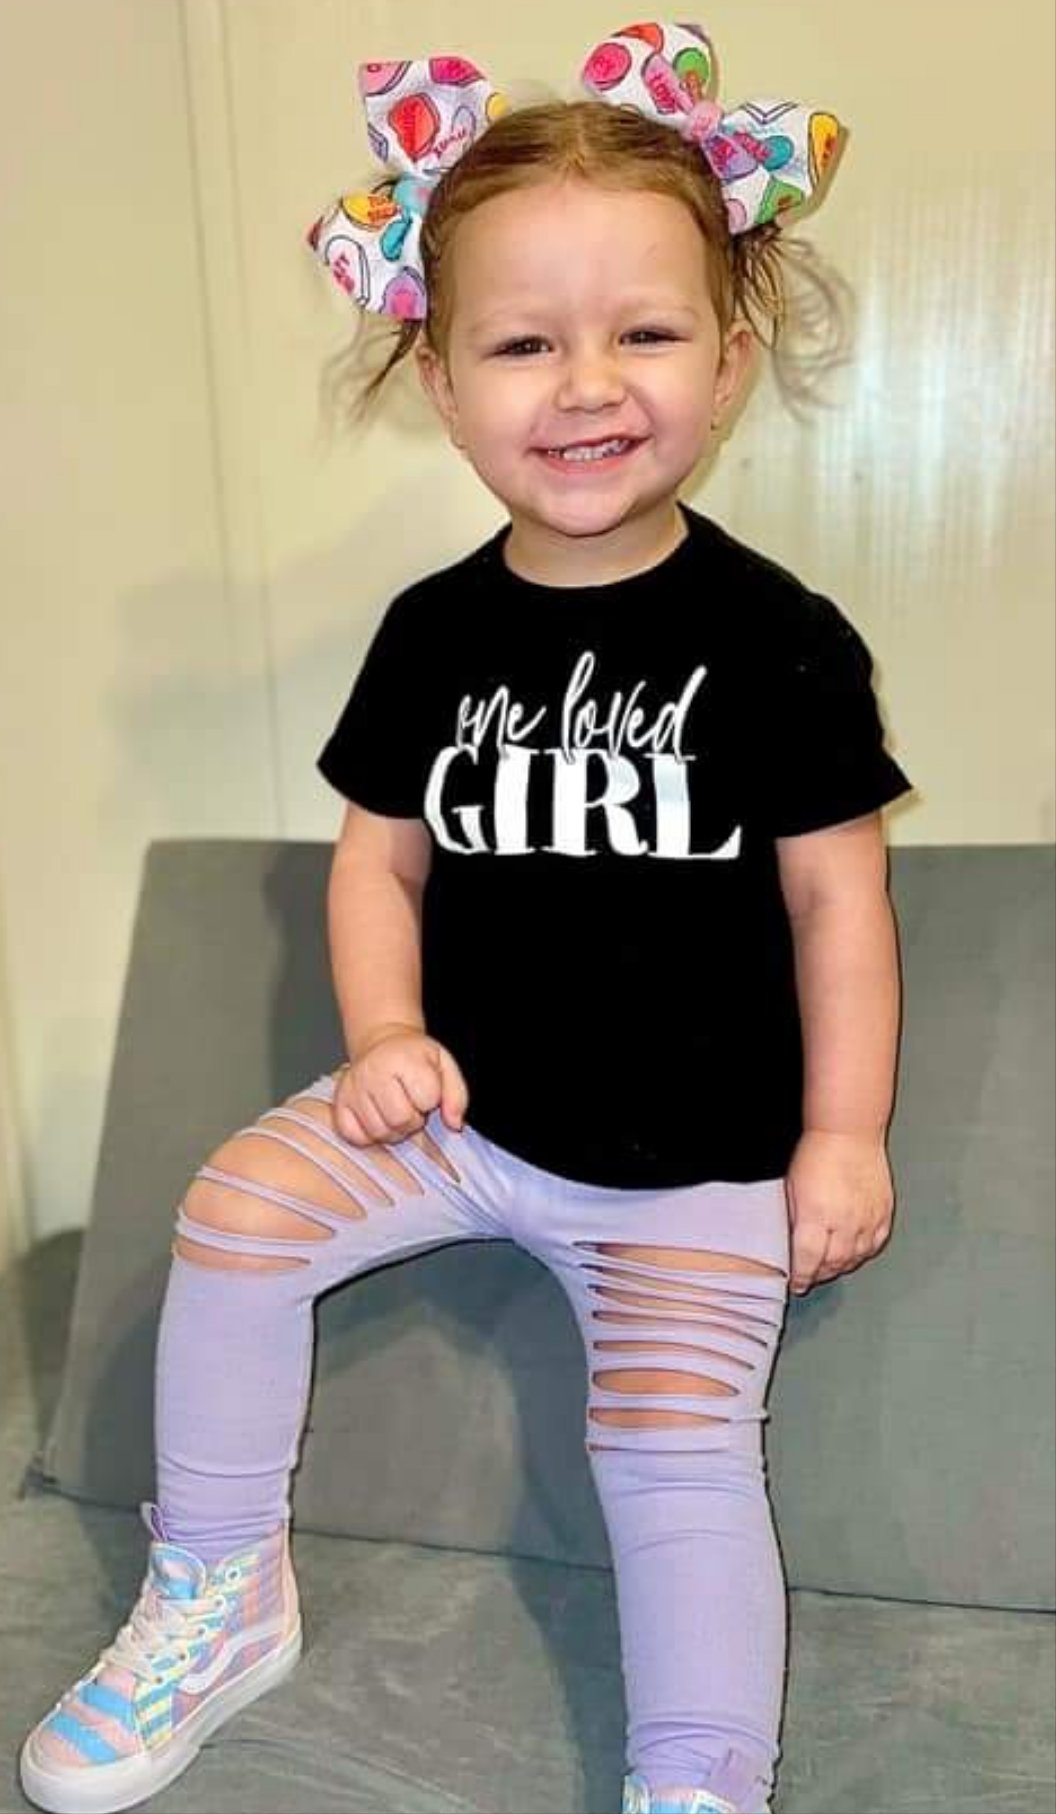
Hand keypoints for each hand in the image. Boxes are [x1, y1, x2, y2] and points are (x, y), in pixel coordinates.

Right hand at [334, 1025, 468, 1146]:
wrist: (382, 1043)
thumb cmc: (414, 1058)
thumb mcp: (444, 1065)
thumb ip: (457, 1095)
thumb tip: (454, 1124)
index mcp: (404, 1058)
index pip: (426, 1098)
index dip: (431, 1100)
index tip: (426, 1091)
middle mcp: (374, 1070)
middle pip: (400, 1120)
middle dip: (412, 1120)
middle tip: (411, 1105)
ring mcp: (353, 1087)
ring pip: (378, 1132)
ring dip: (393, 1130)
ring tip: (395, 1111)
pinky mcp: (340, 1101)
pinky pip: (354, 1136)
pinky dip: (369, 1135)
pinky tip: (377, 1117)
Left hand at [785, 1130, 893, 1294]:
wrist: (849, 1131)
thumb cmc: (816, 1153)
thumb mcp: (791, 1188)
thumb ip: (793, 1220)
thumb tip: (790, 1245)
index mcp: (816, 1216)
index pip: (807, 1261)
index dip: (800, 1277)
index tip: (795, 1283)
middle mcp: (844, 1223)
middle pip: (833, 1264)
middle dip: (819, 1273)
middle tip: (810, 1274)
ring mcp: (867, 1220)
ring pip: (855, 1258)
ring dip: (840, 1265)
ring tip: (829, 1264)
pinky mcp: (883, 1214)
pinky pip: (874, 1244)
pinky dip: (862, 1252)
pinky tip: (852, 1249)